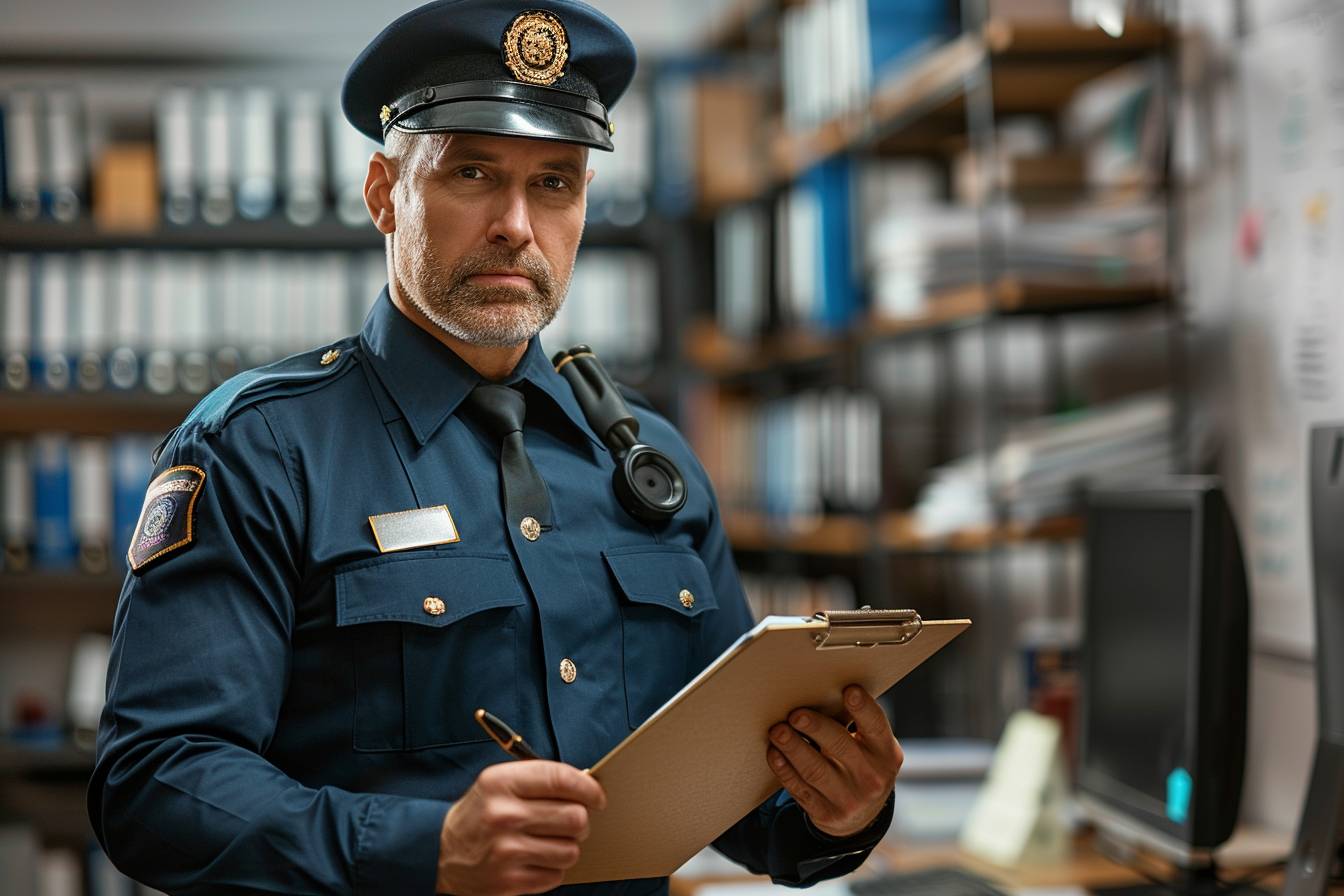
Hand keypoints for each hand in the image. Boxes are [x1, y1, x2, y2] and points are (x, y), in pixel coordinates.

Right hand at [436, 760, 605, 895]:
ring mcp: (506, 852)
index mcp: (500, 783)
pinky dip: (552, 869)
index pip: (560, 778)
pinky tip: (536, 860)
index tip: (597, 796)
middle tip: (573, 821)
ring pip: (571, 850)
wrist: (436, 853)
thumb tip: (585, 786)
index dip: (588, 787)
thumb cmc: (478, 814)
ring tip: (550, 842)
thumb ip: (537, 780)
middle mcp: (503, 815)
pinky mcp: (509, 882)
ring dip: (567, 847)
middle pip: (574, 817)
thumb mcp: (497, 783)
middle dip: (581, 820)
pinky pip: (556, 875)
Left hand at [766, 684, 901, 838]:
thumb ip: (855, 725)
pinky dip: (784, 769)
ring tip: (777, 731)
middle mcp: (871, 778)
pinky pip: (800, 789)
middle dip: (816, 728)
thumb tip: (821, 690)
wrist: (861, 817)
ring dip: (793, 748)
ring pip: (815, 770)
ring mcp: (848, 799)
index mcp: (885, 754)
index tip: (849, 690)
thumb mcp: (872, 749)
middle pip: (840, 747)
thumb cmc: (862, 765)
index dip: (863, 708)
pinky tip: (774, 754)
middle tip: (796, 714)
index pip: (876, 727)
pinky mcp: (825, 814)